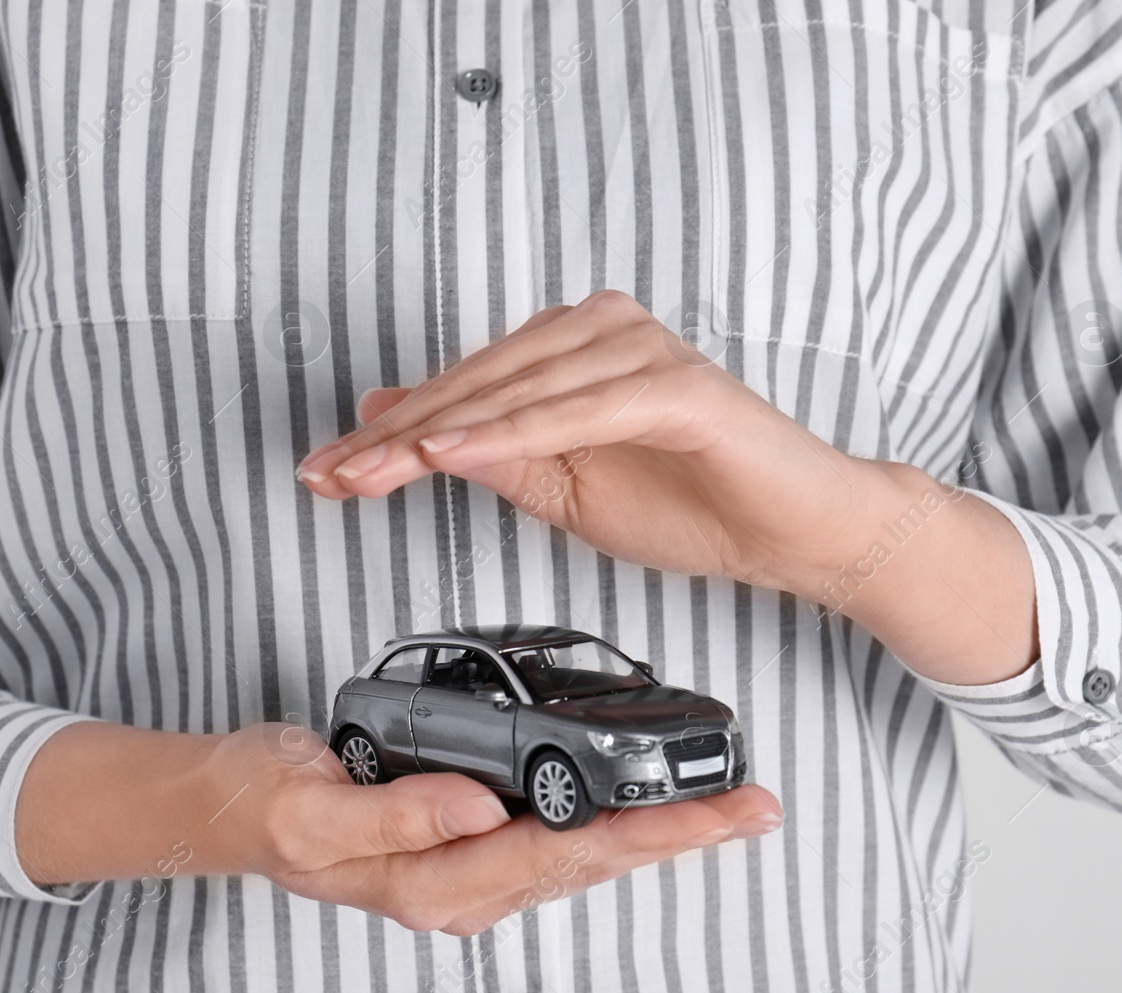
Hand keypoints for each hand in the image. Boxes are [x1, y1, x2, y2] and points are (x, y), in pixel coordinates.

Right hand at [17, 720, 783, 935]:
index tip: (722, 809)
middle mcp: (466, 882)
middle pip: (598, 859)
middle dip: (682, 833)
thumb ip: (395, 811)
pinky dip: (609, 813)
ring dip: (656, 826)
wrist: (227, 807)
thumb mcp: (314, 809)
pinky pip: (555, 833)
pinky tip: (639, 796)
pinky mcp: (464, 838)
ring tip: (722, 802)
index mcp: (439, 881)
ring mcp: (468, 865)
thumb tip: (481, 806)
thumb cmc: (265, 805)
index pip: (571, 854)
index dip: (655, 830)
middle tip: (757, 806)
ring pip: (585, 850)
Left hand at [295, 290, 1042, 687]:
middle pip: (474, 384)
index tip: (327, 472)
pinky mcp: (674, 384)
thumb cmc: (692, 505)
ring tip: (372, 470)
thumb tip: (404, 426)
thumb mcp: (565, 491)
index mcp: (569, 351)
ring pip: (515, 391)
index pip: (462, 390)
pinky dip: (512, 432)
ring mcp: (638, 350)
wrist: (795, 531)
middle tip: (330, 476)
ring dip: (439, 435)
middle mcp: (599, 332)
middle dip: (394, 437)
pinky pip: (576, 409)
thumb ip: (490, 453)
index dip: (389, 434)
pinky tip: (454, 452)